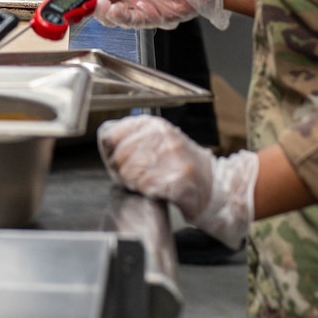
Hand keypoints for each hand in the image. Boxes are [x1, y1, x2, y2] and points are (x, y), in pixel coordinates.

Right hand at [92, 0, 229, 30]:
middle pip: (102, 3)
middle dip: (90, 4)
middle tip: (83, 2)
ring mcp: (140, 6)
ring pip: (113, 16)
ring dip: (104, 12)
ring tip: (102, 5)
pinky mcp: (151, 19)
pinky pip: (131, 22)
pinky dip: (120, 18)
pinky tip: (114, 10)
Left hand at [98, 115, 257, 247]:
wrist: (212, 184)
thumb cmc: (181, 165)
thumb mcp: (157, 142)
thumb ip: (132, 139)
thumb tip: (105, 143)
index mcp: (153, 125)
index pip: (111, 135)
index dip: (110, 153)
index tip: (118, 160)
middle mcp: (162, 136)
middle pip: (119, 157)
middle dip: (122, 172)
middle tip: (136, 177)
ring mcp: (171, 156)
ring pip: (129, 173)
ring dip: (134, 183)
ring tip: (150, 182)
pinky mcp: (177, 177)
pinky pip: (145, 186)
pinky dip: (147, 192)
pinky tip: (159, 189)